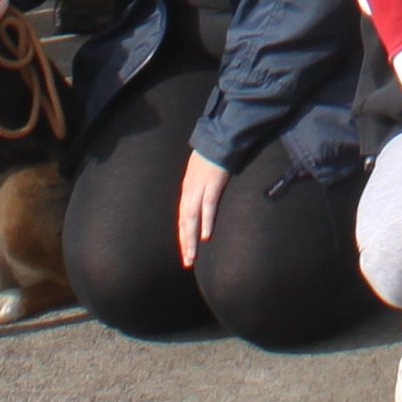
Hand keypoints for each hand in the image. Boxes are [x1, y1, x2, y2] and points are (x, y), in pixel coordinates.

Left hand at [176, 152, 229, 266]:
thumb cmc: (210, 157)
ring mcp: (200, 188)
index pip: (183, 218)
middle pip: (185, 221)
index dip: (184, 237)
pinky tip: (206, 235)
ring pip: (192, 218)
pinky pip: (208, 205)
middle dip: (185, 243)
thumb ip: (198, 188)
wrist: (218, 138)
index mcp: (187, 190)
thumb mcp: (199, 174)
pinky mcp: (212, 183)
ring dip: (192, 238)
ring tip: (193, 255)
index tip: (186, 254)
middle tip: (188, 262)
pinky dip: (206, 221)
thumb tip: (200, 204)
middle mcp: (189, 191)